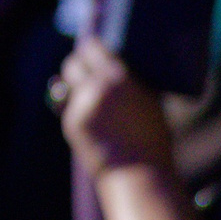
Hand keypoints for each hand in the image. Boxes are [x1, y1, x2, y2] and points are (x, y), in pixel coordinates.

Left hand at [56, 36, 174, 176]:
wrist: (138, 173)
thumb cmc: (152, 139)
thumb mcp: (149, 102)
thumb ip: (129, 85)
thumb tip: (113, 72)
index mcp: (118, 76)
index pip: (92, 47)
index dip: (91, 48)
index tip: (94, 48)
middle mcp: (95, 86)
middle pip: (72, 63)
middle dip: (78, 65)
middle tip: (86, 68)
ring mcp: (80, 106)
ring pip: (68, 86)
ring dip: (75, 86)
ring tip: (89, 93)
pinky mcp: (71, 123)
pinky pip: (70, 108)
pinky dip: (79, 109)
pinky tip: (93, 118)